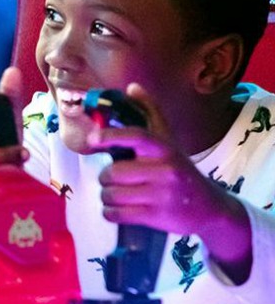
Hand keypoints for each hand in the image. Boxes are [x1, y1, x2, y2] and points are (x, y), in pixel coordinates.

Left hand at [89, 83, 251, 278]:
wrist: (211, 207)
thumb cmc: (181, 170)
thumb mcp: (170, 141)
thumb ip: (151, 113)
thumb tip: (132, 87)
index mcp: (164, 149)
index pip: (137, 137)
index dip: (112, 136)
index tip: (93, 139)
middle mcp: (165, 170)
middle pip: (112, 173)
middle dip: (106, 178)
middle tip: (114, 180)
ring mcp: (161, 195)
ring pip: (111, 194)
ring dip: (107, 197)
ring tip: (118, 195)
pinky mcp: (157, 217)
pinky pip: (116, 214)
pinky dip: (110, 212)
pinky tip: (118, 209)